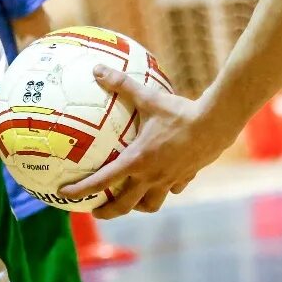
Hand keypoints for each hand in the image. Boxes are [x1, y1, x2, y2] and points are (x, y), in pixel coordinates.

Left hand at [60, 65, 236, 217]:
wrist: (217, 123)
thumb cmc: (180, 112)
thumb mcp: (149, 97)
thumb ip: (122, 84)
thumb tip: (98, 69)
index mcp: (136, 161)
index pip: (102, 182)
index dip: (81, 190)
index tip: (64, 195)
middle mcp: (151, 176)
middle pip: (125, 205)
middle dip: (108, 212)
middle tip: (96, 211)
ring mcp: (170, 180)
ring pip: (151, 204)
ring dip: (138, 206)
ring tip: (131, 201)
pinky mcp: (186, 177)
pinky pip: (173, 190)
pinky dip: (165, 189)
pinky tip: (163, 181)